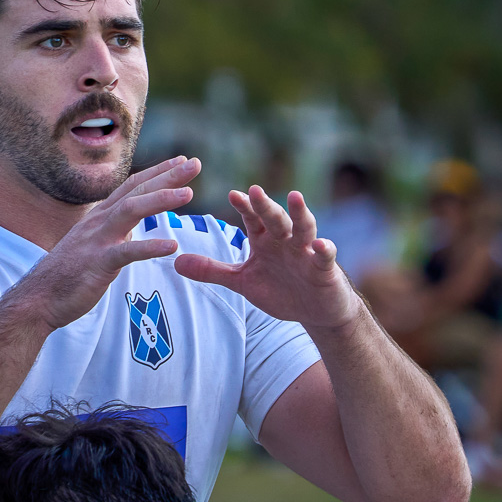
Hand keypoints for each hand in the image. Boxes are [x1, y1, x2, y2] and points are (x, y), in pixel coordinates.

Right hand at [11, 157, 199, 329]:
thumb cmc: (66, 274)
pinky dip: (150, 247)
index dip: (157, 172)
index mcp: (100, 217)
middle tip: (195, 164)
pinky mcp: (97, 264)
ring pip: (131, 211)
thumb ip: (113, 234)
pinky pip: (126, 253)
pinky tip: (172, 246)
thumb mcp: (93, 246)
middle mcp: (99, 222)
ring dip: (160, 199)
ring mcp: (97, 241)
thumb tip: (132, 231)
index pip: (132, 186)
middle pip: (136, 191)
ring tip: (188, 194)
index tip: (182, 162)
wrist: (38, 298)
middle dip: (166, 176)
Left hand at [174, 186, 363, 330]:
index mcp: (265, 240)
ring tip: (295, 197)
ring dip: (299, 214)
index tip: (233, 195)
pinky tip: (321, 245)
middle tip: (255, 190)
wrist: (316, 311)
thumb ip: (212, 271)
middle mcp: (285, 241)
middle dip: (265, 205)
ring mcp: (306, 252)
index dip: (244, 206)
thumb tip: (176, 262)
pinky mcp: (324, 269)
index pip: (252, 218)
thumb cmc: (281, 290)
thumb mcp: (242, 282)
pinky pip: (325, 256)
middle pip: (275, 219)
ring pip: (303, 228)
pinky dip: (324, 249)